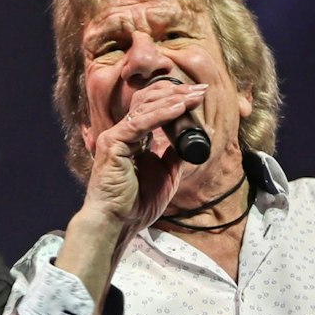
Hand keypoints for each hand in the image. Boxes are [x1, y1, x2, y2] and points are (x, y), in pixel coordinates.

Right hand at [77, 80, 207, 243]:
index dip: (175, 99)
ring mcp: (115, 137)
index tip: (198, 96)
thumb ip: (174, 155)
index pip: (152, 109)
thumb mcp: (166, 176)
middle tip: (201, 90)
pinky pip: (141, 123)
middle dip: (177, 93)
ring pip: (145, 107)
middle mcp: (122, 134)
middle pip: (148, 101)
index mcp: (132, 140)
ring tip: (195, 96)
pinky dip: (163, 114)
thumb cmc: (136, 205)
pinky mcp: (113, 143)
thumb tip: (188, 140)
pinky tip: (181, 108)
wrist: (118, 223)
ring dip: (174, 99)